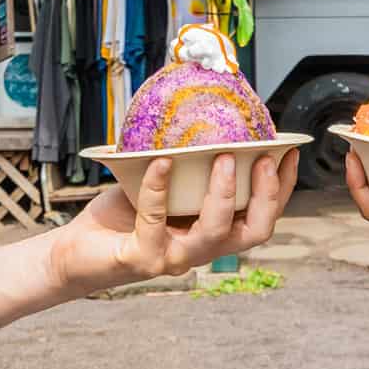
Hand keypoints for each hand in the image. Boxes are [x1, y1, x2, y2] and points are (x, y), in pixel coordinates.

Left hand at [49, 150, 298, 296]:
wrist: (78, 251)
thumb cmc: (125, 212)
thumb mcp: (167, 182)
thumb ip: (190, 162)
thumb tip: (210, 109)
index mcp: (215, 231)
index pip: (262, 216)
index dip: (282, 188)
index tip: (289, 151)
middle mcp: (202, 249)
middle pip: (254, 232)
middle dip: (265, 195)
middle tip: (261, 158)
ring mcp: (174, 257)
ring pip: (214, 234)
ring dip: (222, 194)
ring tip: (221, 157)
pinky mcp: (142, 258)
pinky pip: (155, 221)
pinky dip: (158, 188)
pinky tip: (159, 162)